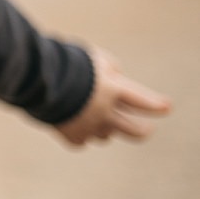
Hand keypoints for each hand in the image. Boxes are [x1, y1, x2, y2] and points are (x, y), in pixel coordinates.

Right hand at [55, 47, 170, 146]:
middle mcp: (105, 111)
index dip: (156, 105)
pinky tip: (74, 124)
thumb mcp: (93, 57)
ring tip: (91, 115)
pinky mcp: (70, 135)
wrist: (33, 78)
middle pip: (136, 131)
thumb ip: (111, 69)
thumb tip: (117, 80)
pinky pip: (82, 141)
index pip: (143, 101)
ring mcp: (89, 125)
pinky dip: (80, 133)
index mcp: (113, 89)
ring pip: (106, 136)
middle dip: (143, 131)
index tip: (166, 107)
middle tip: (145, 129)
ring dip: (103, 127)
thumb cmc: (64, 62)